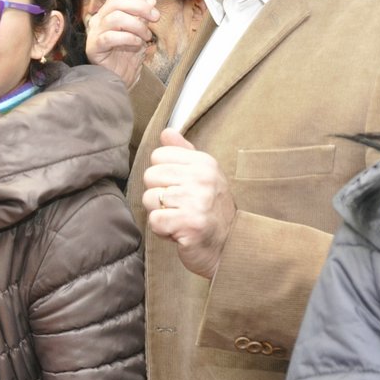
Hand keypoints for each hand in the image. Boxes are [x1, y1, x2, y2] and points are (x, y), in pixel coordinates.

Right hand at [86, 0, 158, 86]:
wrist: (119, 78)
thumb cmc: (127, 54)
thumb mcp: (141, 28)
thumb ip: (144, 8)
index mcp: (109, 12)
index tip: (153, 6)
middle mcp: (99, 20)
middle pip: (117, 2)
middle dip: (141, 7)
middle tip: (155, 18)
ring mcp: (95, 33)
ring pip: (114, 18)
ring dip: (136, 25)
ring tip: (146, 36)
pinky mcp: (94, 47)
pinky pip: (110, 37)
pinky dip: (128, 38)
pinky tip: (136, 44)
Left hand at [141, 128, 235, 277]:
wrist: (230, 247)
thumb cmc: (211, 211)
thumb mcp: (202, 175)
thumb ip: (182, 152)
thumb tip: (166, 132)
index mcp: (204, 162)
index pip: (157, 156)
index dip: (162, 175)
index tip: (179, 188)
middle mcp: (202, 178)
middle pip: (150, 176)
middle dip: (159, 195)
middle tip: (179, 206)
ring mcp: (197, 201)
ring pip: (150, 198)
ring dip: (161, 214)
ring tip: (180, 218)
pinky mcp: (190, 224)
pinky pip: (154, 220)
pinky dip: (162, 230)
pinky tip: (179, 231)